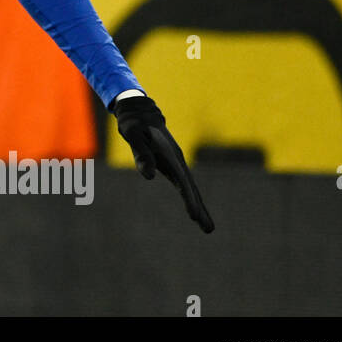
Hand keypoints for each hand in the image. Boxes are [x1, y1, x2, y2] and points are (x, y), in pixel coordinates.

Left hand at [112, 95, 214, 232]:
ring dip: (198, 206)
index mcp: (169, 154)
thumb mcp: (133, 135)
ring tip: (207, 227)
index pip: (181, 180)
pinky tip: (194, 210)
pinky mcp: (171, 165)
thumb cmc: (134, 123)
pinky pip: (183, 185)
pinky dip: (190, 197)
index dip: (187, 198)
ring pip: (189, 187)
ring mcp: (176, 163)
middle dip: (198, 207)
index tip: (193, 215)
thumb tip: (148, 177)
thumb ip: (141, 154)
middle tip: (208, 229)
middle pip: (190, 187)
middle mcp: (177, 160)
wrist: (140, 112)